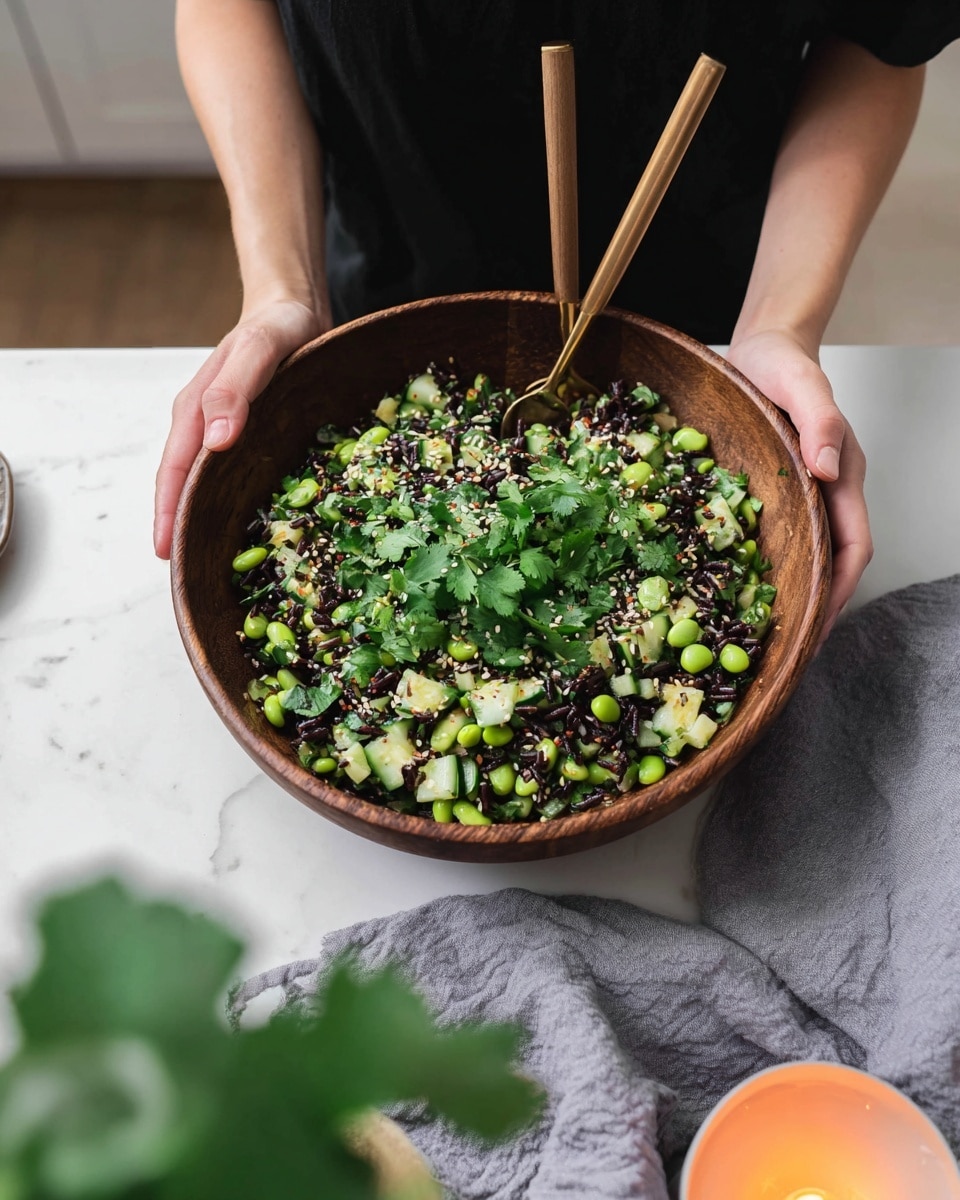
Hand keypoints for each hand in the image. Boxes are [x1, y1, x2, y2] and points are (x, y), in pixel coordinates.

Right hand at [153, 298, 325, 558]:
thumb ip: (235, 389)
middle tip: (188, 575)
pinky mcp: (247, 437)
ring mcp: (223, 434)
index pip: (173, 471)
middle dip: (180, 528)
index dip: (168, 512)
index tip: (166, 552)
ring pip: (206, 485)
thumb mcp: (260, 348)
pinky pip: (232, 476)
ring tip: (213, 563)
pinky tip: (247, 529)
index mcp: (195, 411)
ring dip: (204, 520)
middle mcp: (204, 427)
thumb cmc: (276, 326)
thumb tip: (217, 440)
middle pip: (182, 486)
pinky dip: (231, 504)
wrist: (293, 310)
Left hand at [725, 329, 872, 644]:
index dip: (841, 588)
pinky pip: (780, 539)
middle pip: (833, 563)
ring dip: (796, 593)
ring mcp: (801, 496)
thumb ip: (819, 421)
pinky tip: (742, 589)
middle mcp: (825, 493)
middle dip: (819, 606)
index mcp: (841, 475)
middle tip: (790, 649)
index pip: (853, 546)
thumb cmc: (783, 364)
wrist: (763, 347)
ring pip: (808, 556)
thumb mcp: (801, 383)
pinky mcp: (775, 493)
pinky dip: (771, 568)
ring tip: (766, 634)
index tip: (819, 625)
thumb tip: (826, 468)